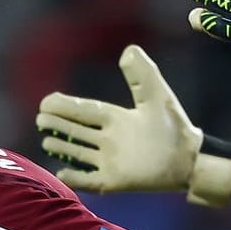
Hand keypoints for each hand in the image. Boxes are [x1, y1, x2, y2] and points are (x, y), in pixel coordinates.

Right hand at [37, 45, 230, 205]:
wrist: (190, 159)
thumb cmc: (175, 126)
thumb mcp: (157, 96)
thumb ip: (142, 74)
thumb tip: (128, 49)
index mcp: (116, 118)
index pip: (85, 110)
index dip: (65, 106)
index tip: (46, 101)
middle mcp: (109, 139)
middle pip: (77, 131)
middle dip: (58, 124)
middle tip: (40, 119)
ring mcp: (111, 161)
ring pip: (79, 153)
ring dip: (63, 148)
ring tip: (47, 141)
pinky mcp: (116, 181)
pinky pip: (90, 180)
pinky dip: (76, 178)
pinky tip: (62, 172)